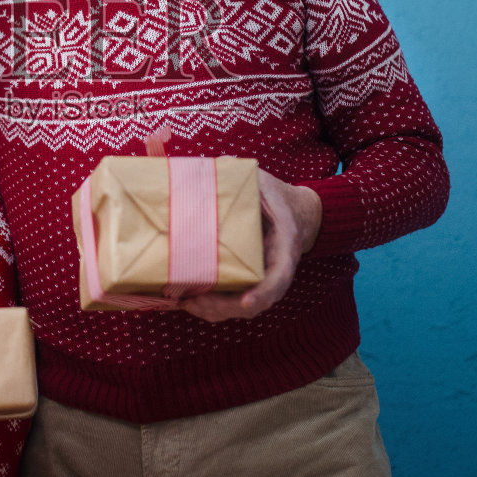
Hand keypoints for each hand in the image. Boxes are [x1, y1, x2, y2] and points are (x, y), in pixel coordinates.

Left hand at [180, 168, 321, 322]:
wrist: (293, 211)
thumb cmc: (274, 195)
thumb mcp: (261, 181)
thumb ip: (239, 174)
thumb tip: (213, 164)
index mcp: (284, 245)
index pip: (280, 277)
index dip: (263, 293)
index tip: (246, 303)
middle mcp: (275, 269)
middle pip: (255, 302)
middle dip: (223, 308)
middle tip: (193, 302)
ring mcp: (262, 280)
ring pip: (240, 307)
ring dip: (213, 311)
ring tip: (184, 303)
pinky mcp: (248, 283)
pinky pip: (231, 301)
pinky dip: (210, 306)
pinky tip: (186, 301)